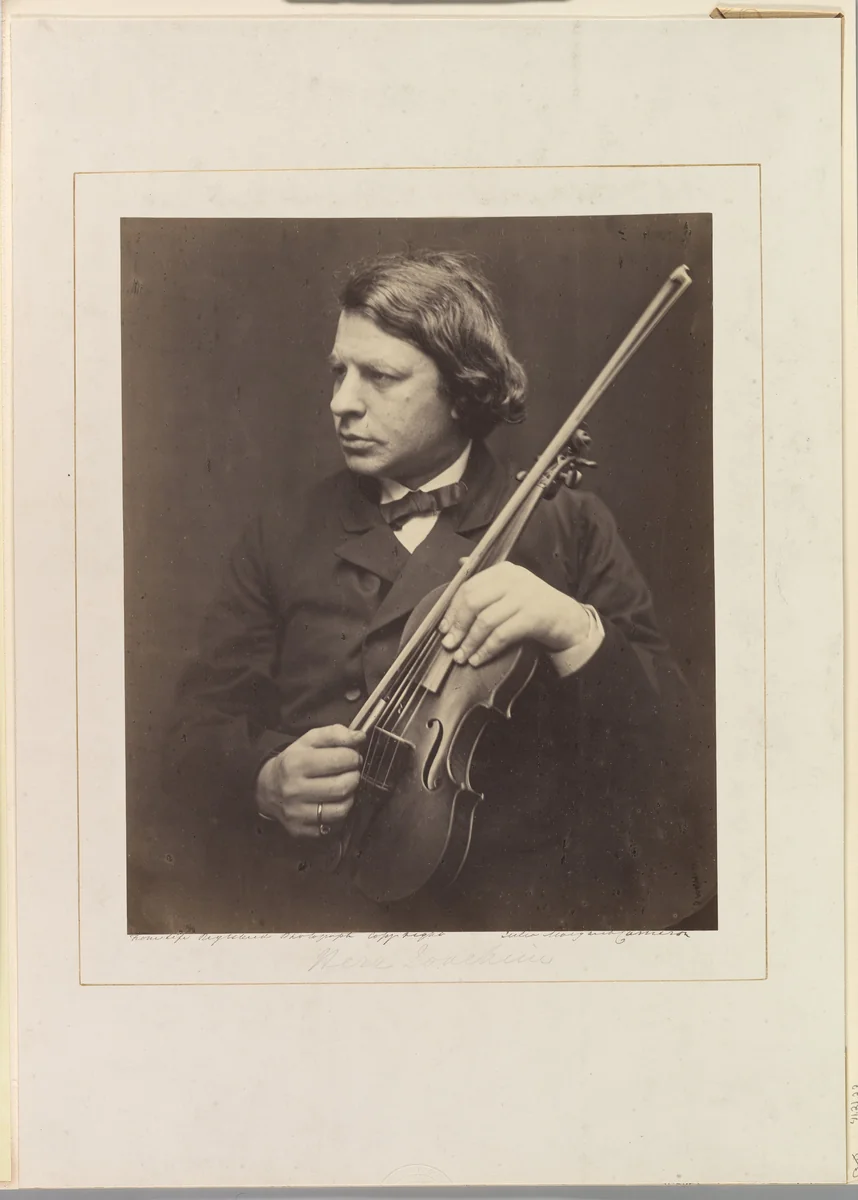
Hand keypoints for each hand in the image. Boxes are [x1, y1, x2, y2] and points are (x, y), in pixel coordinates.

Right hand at [256, 724, 365, 838]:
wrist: (267, 788)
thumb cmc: (294, 761)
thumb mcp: (310, 740)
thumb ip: (335, 734)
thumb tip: (359, 737)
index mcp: (295, 763)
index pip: (340, 760)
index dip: (353, 757)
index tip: (352, 757)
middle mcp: (294, 790)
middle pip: (342, 786)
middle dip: (354, 777)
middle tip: (351, 772)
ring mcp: (296, 813)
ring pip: (341, 809)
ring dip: (350, 796)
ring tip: (344, 787)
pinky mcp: (300, 829)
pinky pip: (333, 825)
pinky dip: (339, 813)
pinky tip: (333, 802)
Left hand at [438, 562, 589, 667]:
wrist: (570, 621)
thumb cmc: (535, 607)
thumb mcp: (512, 588)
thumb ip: (488, 580)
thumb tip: (460, 563)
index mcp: (505, 570)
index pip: (468, 586)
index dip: (452, 609)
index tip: (443, 628)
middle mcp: (514, 579)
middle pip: (473, 602)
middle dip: (458, 626)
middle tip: (449, 644)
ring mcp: (525, 597)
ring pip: (485, 621)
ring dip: (470, 642)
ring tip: (461, 657)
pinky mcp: (534, 617)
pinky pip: (501, 635)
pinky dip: (486, 649)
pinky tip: (478, 659)